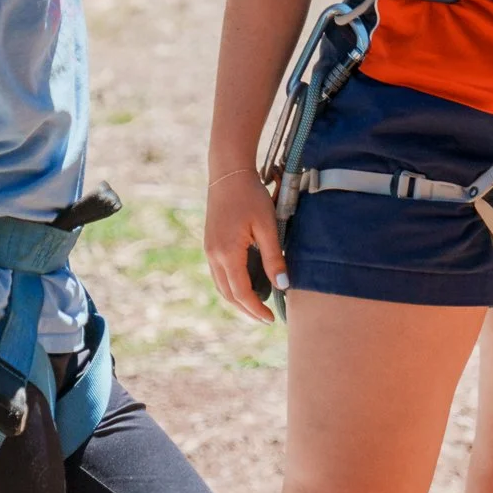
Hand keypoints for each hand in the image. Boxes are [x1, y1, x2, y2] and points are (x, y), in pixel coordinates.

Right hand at [203, 164, 286, 324]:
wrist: (228, 173)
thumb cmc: (251, 196)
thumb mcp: (268, 226)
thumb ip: (274, 258)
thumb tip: (283, 286)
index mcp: (227, 254)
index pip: (242, 293)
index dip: (256, 309)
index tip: (271, 319)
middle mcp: (213, 255)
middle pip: (228, 295)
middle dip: (246, 310)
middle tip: (264, 319)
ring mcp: (209, 250)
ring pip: (221, 286)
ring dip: (237, 300)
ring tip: (255, 307)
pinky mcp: (210, 243)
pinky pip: (218, 274)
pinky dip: (231, 286)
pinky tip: (244, 284)